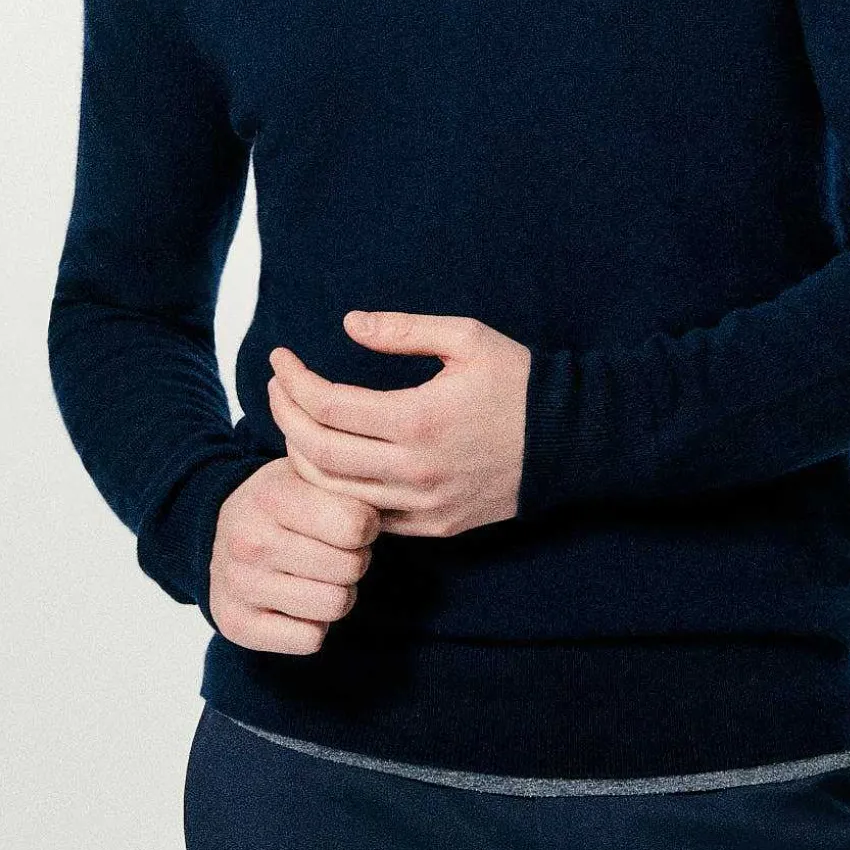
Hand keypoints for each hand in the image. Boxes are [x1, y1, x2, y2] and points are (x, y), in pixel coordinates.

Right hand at [207, 457, 378, 653]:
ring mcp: (238, 584)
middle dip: (354, 560)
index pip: (357, 527)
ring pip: (334, 606)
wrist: (223, 530)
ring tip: (317, 575)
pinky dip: (314, 625)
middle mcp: (248, 540)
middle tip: (333, 551)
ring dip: (337, 593)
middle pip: (351, 568)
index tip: (353, 522)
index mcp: (271, 495)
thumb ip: (349, 482)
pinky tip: (297, 601)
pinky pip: (310, 639)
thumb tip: (395, 499)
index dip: (367, 527)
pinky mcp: (234, 624)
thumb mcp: (312, 474)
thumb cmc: (286, 502)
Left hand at [266, 311, 531, 536]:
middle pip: (318, 453)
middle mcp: (415, 470)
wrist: (572, 441)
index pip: (326, 407)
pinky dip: (338, 491)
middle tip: (277, 388)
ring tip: (296, 422)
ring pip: (334, 492)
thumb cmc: (520, 381)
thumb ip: (403, 330)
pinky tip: (332, 462)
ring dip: (302, 457)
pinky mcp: (434, 526)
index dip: (292, 381)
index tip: (279, 359)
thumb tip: (348, 323)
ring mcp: (423, 504)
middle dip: (284, 417)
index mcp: (419, 420)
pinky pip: (367, 516)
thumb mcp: (467, 338)